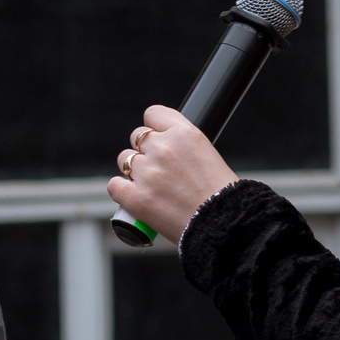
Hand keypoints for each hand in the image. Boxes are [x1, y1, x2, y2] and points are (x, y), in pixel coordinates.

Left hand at [105, 104, 239, 244]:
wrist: (226, 224)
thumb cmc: (222, 195)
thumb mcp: (208, 154)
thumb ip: (182, 144)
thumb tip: (160, 141)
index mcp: (184, 134)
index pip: (153, 114)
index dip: (154, 127)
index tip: (158, 138)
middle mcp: (163, 148)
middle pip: (137, 137)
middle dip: (145, 150)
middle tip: (161, 169)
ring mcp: (147, 173)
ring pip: (125, 160)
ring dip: (134, 170)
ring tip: (154, 186)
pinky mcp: (135, 197)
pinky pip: (114, 184)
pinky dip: (122, 190)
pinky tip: (136, 196)